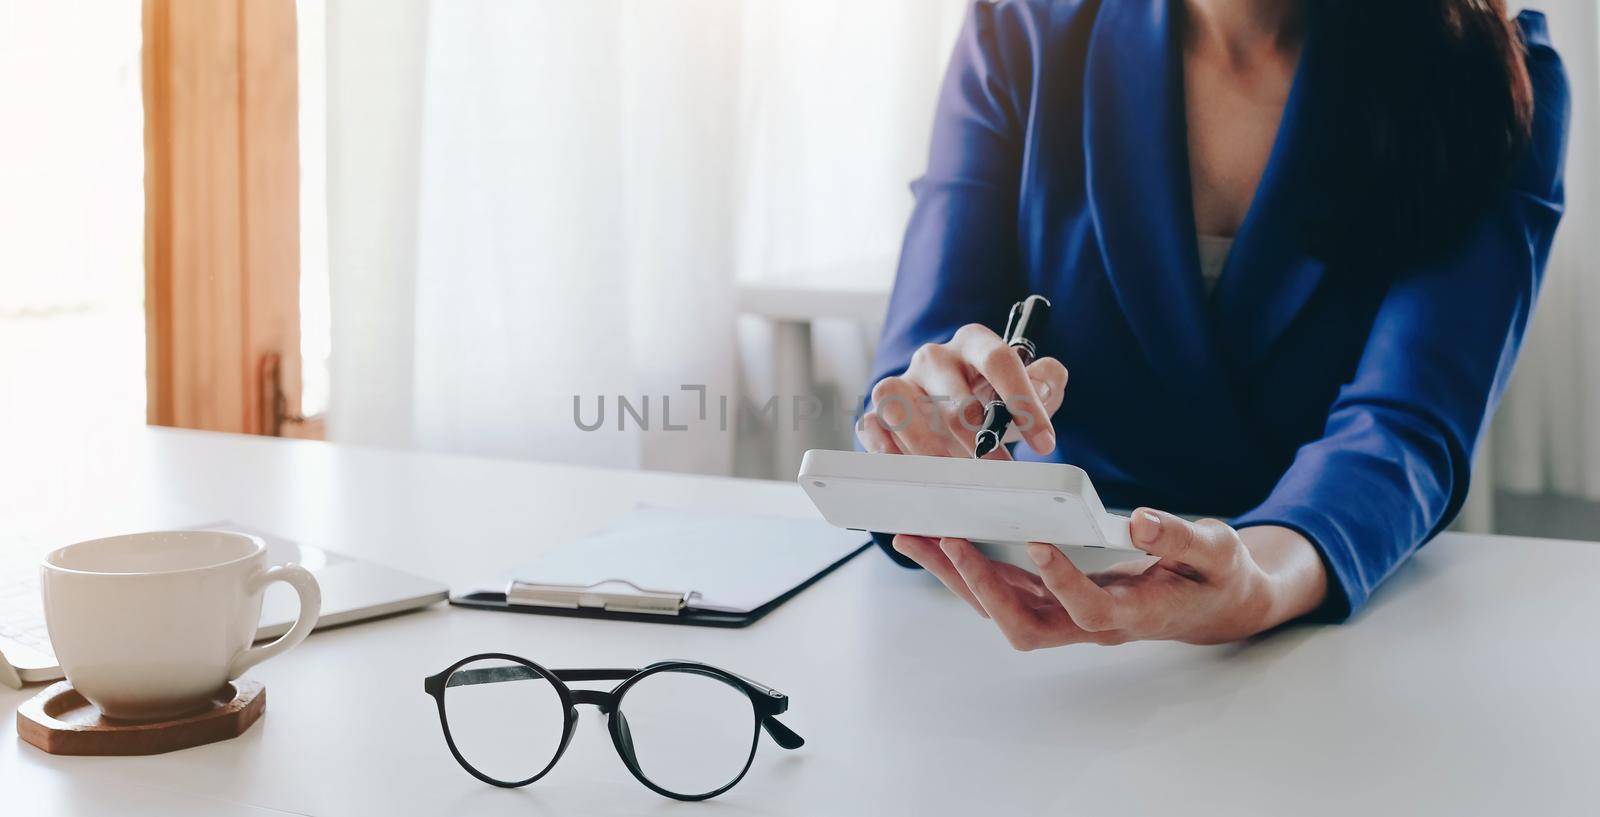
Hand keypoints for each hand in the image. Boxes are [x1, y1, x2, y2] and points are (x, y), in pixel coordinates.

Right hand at [857, 324, 1067, 458]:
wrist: (958, 416)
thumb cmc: (994, 400)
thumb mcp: (1030, 388)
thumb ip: (1046, 380)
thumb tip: (1045, 383)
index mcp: (973, 343)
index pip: (998, 359)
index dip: (1022, 400)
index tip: (1044, 441)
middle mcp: (934, 357)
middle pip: (953, 395)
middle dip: (980, 439)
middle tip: (1000, 471)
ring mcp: (902, 382)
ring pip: (901, 404)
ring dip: (929, 446)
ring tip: (952, 475)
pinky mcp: (877, 410)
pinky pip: (872, 423)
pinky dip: (885, 447)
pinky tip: (908, 470)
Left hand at [892, 511, 1328, 646]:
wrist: (1215, 603)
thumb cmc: (1217, 575)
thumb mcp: (1217, 551)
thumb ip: (1181, 537)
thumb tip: (1141, 519)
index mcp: (1135, 613)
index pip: (1091, 609)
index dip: (1063, 582)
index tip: (1039, 543)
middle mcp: (1092, 623)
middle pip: (1025, 622)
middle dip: (981, 585)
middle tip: (945, 540)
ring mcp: (1068, 616)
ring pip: (1003, 609)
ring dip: (958, 577)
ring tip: (916, 537)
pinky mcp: (1054, 600)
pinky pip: (1002, 591)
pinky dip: (967, 569)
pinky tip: (938, 539)